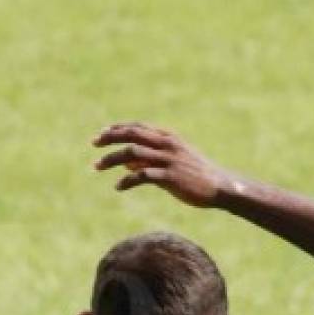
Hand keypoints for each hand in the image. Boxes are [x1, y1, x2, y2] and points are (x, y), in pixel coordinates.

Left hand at [93, 122, 237, 207]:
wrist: (220, 187)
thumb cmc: (195, 175)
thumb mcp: (172, 162)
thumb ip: (149, 159)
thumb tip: (126, 162)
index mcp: (168, 138)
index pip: (137, 127)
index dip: (117, 128)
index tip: (101, 134)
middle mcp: (167, 144)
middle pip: (131, 135)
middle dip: (110, 138)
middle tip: (93, 144)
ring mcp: (168, 160)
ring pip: (132, 153)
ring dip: (112, 159)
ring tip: (97, 167)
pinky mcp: (170, 177)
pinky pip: (141, 176)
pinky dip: (126, 180)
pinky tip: (118, 187)